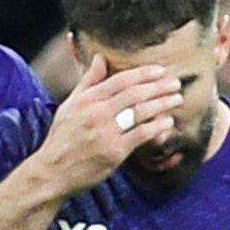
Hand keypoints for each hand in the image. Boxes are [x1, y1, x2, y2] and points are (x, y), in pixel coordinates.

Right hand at [30, 57, 183, 194]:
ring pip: (141, 112)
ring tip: (177, 99)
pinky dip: (157, 127)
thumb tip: (100, 57)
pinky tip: (167, 122)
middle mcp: (96, 114)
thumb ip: (88, 81)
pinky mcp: (114, 152)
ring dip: (163, 104)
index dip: (143, 73)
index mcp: (86, 100)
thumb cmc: (62, 138)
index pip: (120, 80)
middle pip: (134, 94)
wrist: (52, 172)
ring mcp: (106, 133)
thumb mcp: (70, 106)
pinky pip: (141, 134)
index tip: (160, 71)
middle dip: (159, 87)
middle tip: (176, 84)